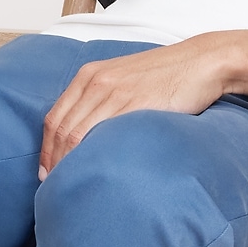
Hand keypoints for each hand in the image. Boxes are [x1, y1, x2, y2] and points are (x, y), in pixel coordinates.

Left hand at [39, 40, 233, 175]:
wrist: (201, 62)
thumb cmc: (166, 75)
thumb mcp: (124, 79)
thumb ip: (102, 100)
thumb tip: (87, 133)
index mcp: (89, 75)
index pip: (54, 117)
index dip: (46, 148)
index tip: (46, 170)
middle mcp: (96, 82)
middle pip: (60, 128)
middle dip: (52, 160)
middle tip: (51, 184)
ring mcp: (114, 92)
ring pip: (76, 133)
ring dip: (67, 162)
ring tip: (67, 184)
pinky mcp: (134, 104)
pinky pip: (102, 134)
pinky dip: (90, 156)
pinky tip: (92, 171)